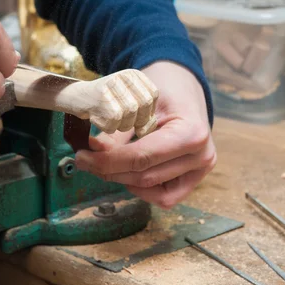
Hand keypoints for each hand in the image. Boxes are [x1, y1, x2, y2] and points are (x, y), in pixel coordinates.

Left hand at [75, 61, 215, 208]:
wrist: (185, 88)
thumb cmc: (164, 90)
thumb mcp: (138, 102)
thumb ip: (117, 131)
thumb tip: (92, 151)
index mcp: (191, 132)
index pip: (142, 157)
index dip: (108, 161)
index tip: (82, 157)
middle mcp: (202, 156)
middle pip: (145, 176)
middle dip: (109, 171)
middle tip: (84, 160)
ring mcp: (201, 171)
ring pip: (152, 189)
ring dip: (122, 180)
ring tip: (104, 164)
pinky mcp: (195, 180)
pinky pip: (164, 197)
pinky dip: (142, 189)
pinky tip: (128, 172)